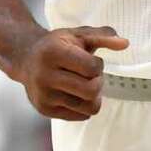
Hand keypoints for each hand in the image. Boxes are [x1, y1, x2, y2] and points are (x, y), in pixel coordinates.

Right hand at [13, 26, 128, 120]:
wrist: (25, 59)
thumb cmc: (57, 46)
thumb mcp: (78, 35)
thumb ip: (103, 36)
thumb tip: (124, 43)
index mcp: (53, 52)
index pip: (91, 68)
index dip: (97, 65)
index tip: (89, 60)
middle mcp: (44, 75)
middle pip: (91, 91)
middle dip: (98, 82)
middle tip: (90, 76)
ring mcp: (43, 95)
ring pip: (88, 107)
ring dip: (93, 96)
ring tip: (83, 84)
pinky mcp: (44, 110)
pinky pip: (80, 116)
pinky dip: (84, 106)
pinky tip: (74, 93)